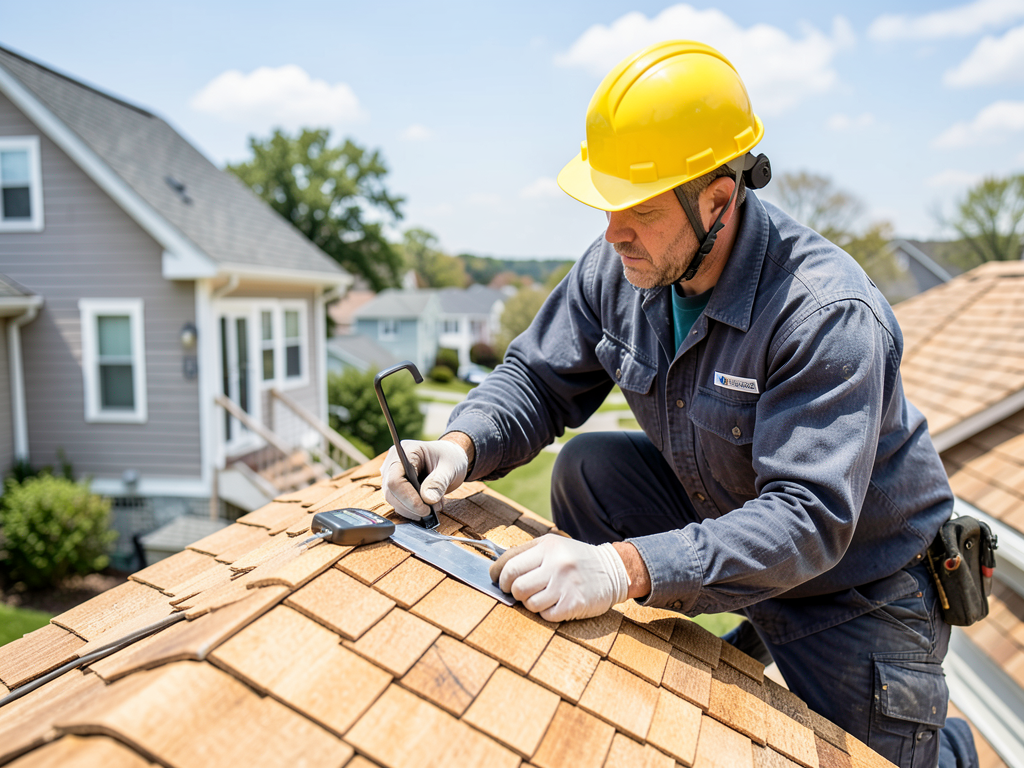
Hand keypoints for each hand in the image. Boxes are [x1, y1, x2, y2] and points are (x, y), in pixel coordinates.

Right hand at [381, 439, 468, 519]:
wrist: (449, 458)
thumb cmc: (449, 458)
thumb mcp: (450, 467)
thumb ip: (438, 482)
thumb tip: (427, 499)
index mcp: (406, 451)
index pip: (395, 479)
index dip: (407, 497)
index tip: (425, 509)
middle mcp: (393, 463)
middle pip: (391, 492)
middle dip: (411, 507)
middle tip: (432, 511)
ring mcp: (392, 475)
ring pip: (394, 500)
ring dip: (413, 510)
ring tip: (435, 505)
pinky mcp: (396, 487)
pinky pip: (399, 503)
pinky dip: (414, 510)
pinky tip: (429, 506)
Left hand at [489, 534, 629, 621]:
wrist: (614, 570)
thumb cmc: (576, 559)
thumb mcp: (554, 546)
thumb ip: (528, 554)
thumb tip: (498, 570)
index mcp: (548, 547)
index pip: (510, 564)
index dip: (498, 576)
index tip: (497, 581)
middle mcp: (556, 564)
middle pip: (516, 586)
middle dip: (512, 591)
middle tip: (518, 592)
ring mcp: (565, 585)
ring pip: (529, 603)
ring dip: (530, 603)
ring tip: (540, 597)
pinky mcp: (574, 604)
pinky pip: (545, 615)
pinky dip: (546, 613)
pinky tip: (554, 604)